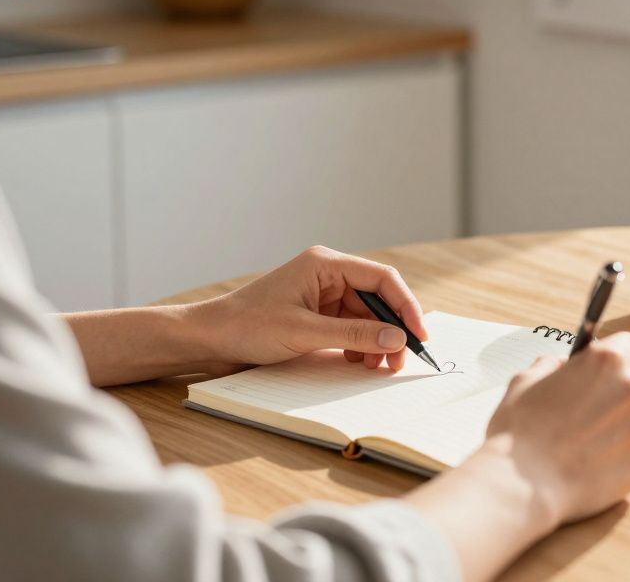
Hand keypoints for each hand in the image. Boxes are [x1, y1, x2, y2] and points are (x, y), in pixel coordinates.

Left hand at [190, 245, 428, 372]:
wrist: (210, 338)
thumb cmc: (248, 326)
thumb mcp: (305, 332)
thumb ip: (354, 334)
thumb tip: (397, 338)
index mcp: (326, 264)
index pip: (382, 279)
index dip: (406, 306)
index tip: (418, 335)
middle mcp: (328, 274)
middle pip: (377, 298)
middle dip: (392, 328)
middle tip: (401, 360)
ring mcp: (322, 294)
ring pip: (366, 315)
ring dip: (377, 340)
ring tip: (379, 366)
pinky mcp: (316, 314)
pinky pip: (350, 326)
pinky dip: (360, 344)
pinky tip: (359, 362)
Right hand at [403, 332, 629, 581]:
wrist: (520, 486)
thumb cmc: (518, 432)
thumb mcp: (524, 381)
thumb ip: (551, 366)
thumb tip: (563, 366)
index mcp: (606, 362)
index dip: (616, 357)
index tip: (606, 371)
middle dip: (612, 399)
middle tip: (582, 417)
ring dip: (614, 431)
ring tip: (579, 448)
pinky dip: (614, 462)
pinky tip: (586, 468)